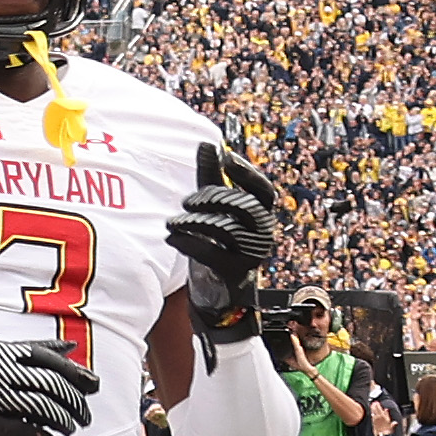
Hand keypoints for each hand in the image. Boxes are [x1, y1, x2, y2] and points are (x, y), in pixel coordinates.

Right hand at [0, 337, 99, 435]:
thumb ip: (34, 348)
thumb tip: (72, 346)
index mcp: (5, 353)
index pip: (51, 362)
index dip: (76, 375)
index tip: (93, 386)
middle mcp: (1, 373)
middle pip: (52, 387)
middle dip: (75, 403)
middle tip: (85, 415)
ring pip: (42, 409)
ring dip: (64, 421)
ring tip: (71, 427)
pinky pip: (23, 432)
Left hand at [169, 142, 281, 334]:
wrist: (220, 293)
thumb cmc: (219, 242)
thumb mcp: (216, 209)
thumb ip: (211, 178)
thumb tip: (207, 143)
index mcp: (261, 215)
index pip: (263, 190)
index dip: (247, 173)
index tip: (226, 158)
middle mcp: (262, 234)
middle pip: (245, 208)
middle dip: (214, 199)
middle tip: (186, 200)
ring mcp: (251, 255)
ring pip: (227, 231)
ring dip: (195, 223)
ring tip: (172, 222)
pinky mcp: (234, 274)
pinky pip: (213, 255)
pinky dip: (189, 243)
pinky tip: (171, 237)